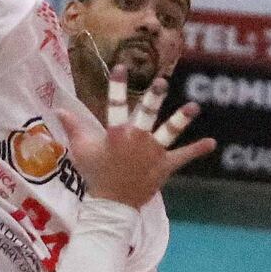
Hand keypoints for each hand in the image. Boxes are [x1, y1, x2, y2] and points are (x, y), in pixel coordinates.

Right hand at [56, 72, 214, 208]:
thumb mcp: (82, 150)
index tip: (120, 67)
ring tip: (194, 107)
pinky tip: (212, 143)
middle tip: (162, 82)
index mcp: (116, 134)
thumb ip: (73, 128)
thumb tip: (59, 109)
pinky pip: (183, 156)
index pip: (114, 105)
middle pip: (146, 114)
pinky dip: (197, 150)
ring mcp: (153, 153)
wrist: (112, 204)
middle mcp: (136, 139)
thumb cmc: (96, 174)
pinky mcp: (165, 166)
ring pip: (169, 132)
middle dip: (154, 98)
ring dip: (181, 119)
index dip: (116, 85)